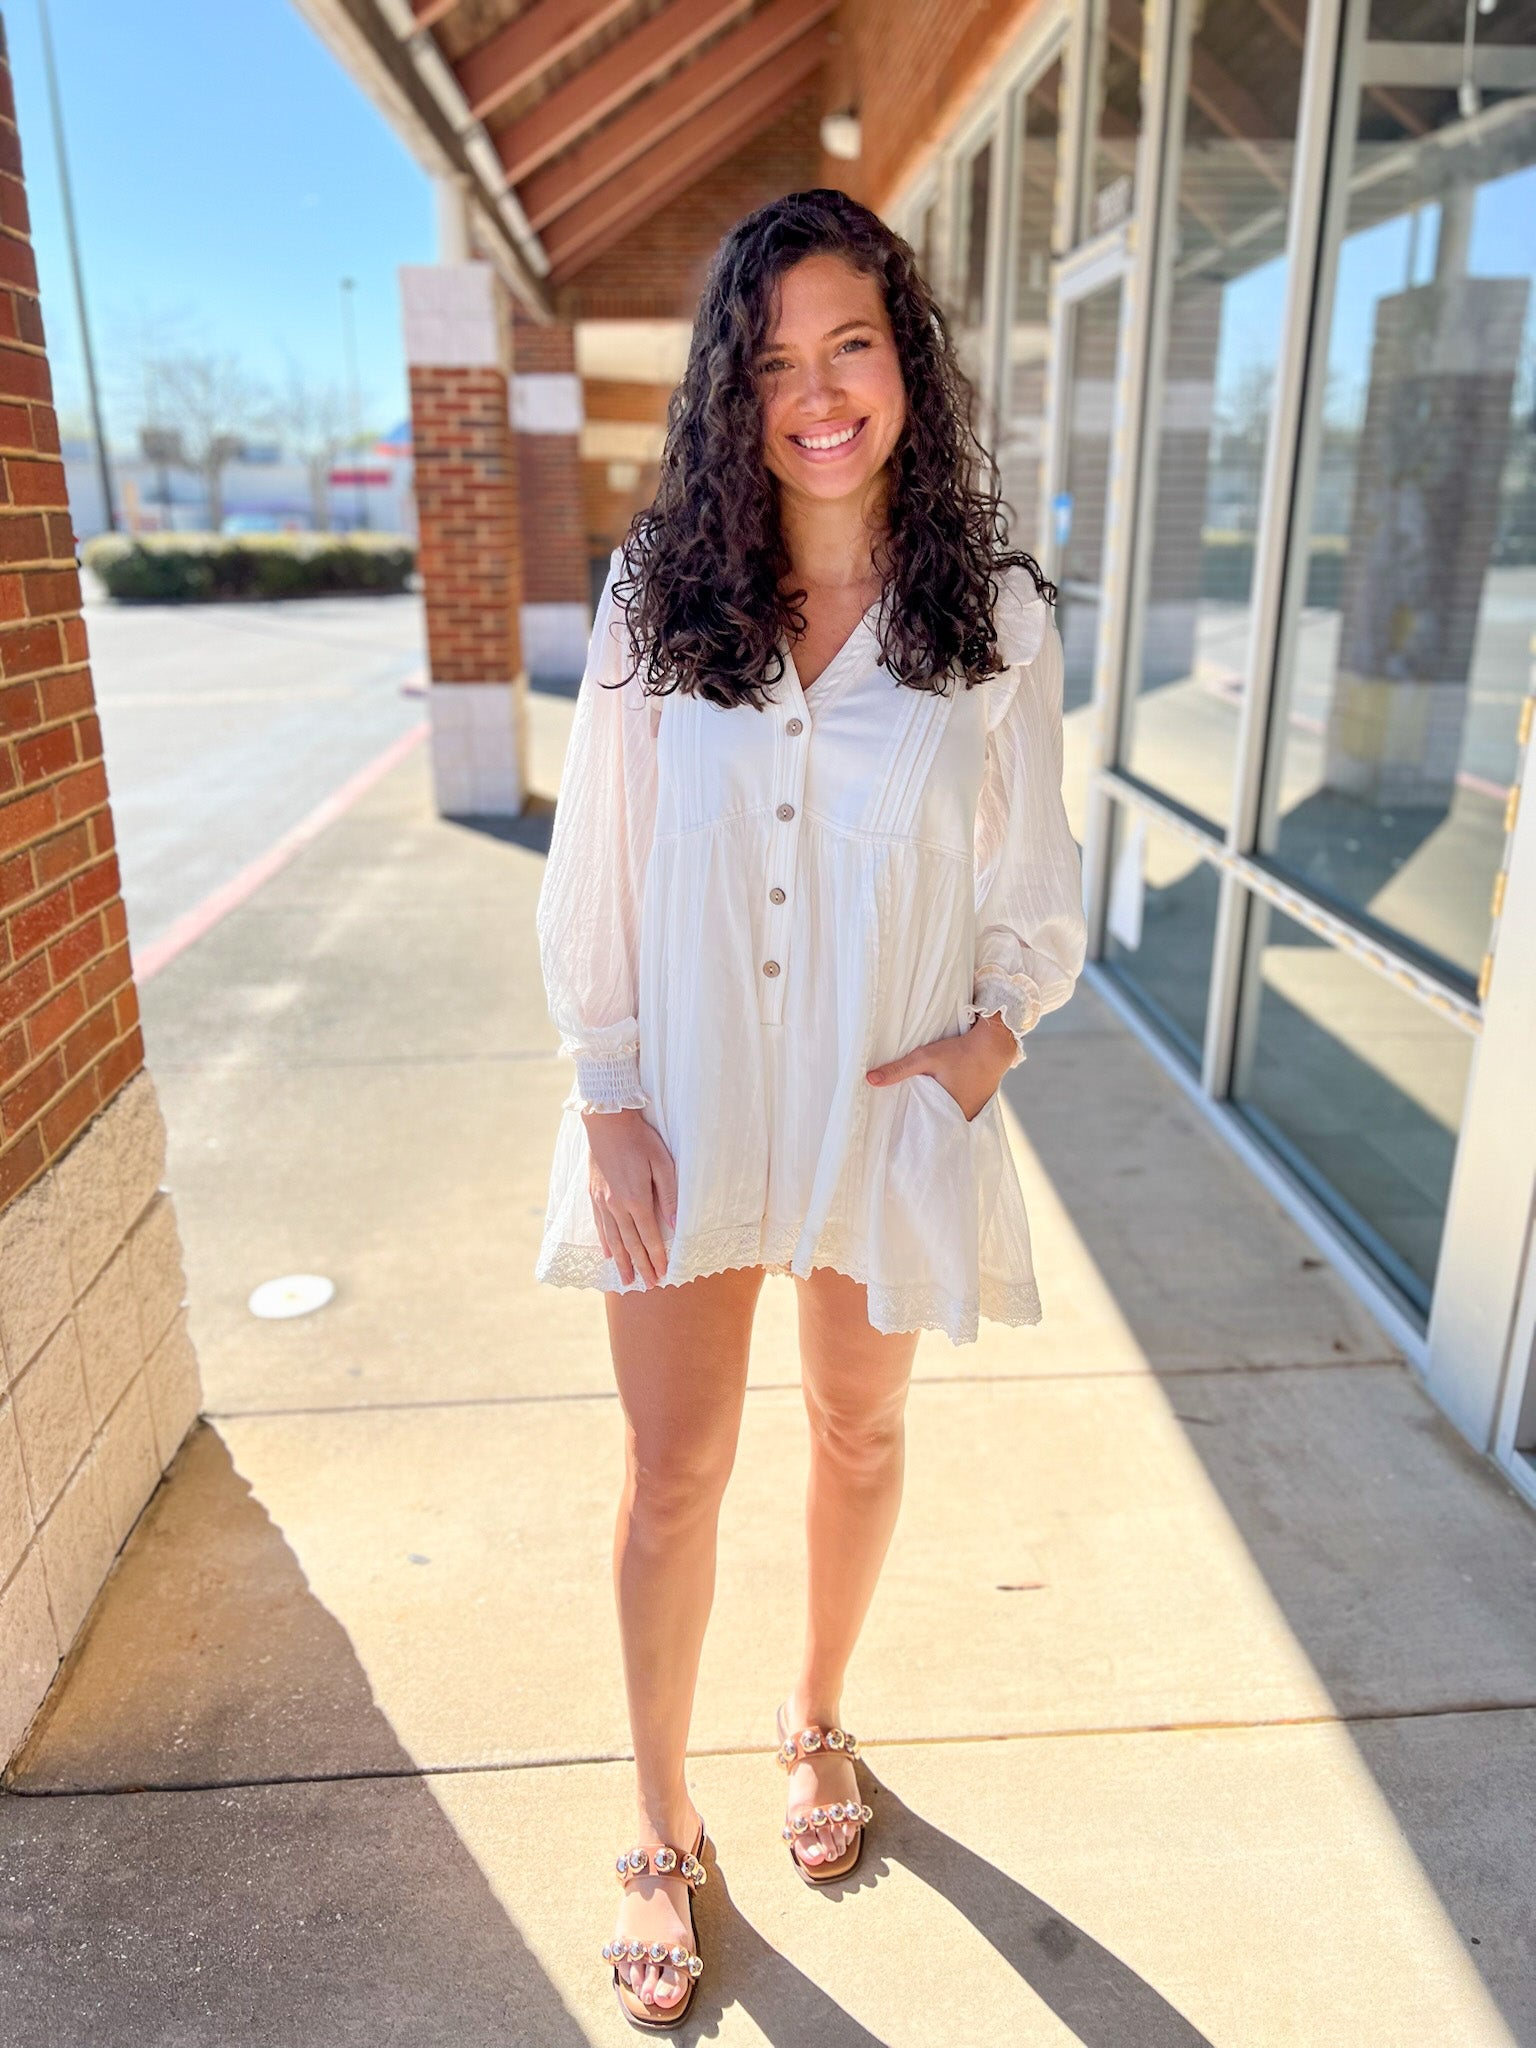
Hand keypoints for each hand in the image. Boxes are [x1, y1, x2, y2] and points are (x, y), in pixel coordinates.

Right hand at [583, 1107, 677, 1287]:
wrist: (607, 1122)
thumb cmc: (640, 1140)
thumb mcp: (663, 1163)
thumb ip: (669, 1195)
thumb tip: (674, 1224)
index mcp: (636, 1199)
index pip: (649, 1236)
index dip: (657, 1257)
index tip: (662, 1274)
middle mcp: (616, 1205)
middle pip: (630, 1243)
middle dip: (640, 1266)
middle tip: (647, 1285)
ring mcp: (602, 1201)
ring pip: (613, 1239)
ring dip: (621, 1261)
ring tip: (626, 1279)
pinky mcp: (593, 1194)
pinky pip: (599, 1225)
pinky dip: (605, 1242)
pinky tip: (608, 1253)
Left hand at [865, 1012, 1016, 1121]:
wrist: (994, 1045)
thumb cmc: (960, 1052)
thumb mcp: (925, 1058)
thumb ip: (898, 1070)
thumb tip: (870, 1080)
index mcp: (950, 1114)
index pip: (925, 1132)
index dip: (911, 1133)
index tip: (896, 1134)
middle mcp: (963, 1119)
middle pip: (936, 1127)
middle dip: (920, 1125)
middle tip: (901, 1126)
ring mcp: (973, 1112)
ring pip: (947, 1120)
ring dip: (934, 1116)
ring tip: (914, 1115)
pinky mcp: (978, 1104)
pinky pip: (957, 1112)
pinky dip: (946, 1109)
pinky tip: (934, 1103)